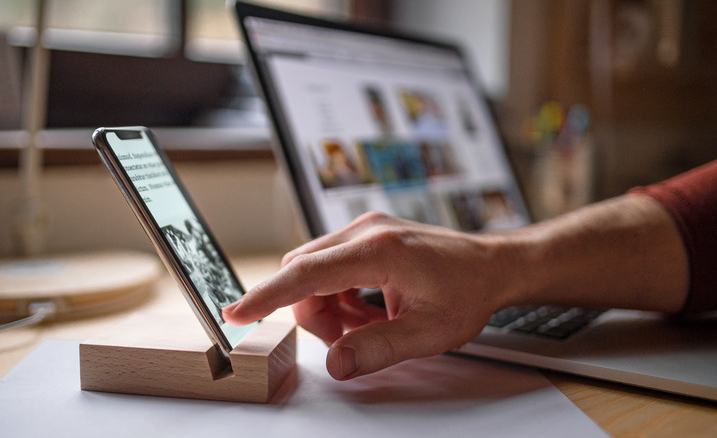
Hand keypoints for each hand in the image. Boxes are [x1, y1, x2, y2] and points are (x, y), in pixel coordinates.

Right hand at [223, 212, 521, 379]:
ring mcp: (365, 229)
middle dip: (313, 312)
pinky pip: (331, 267)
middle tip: (349, 338)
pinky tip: (370, 309)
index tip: (236, 313)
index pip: (305, 274)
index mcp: (378, 251)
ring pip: (313, 270)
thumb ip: (378, 349)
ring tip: (368, 324)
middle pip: (303, 272)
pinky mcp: (367, 235)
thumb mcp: (428, 333)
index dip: (267, 296)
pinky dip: (339, 295)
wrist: (493, 266)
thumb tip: (336, 363)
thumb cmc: (467, 292)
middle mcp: (365, 232)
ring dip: (327, 306)